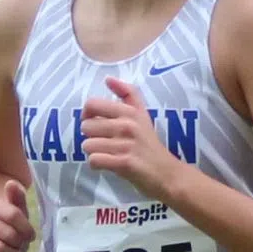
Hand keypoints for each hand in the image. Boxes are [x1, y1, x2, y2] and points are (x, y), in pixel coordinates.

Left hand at [77, 77, 181, 194]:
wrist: (166, 173)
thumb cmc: (149, 144)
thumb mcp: (142, 114)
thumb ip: (127, 94)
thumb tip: (108, 78)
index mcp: (129, 112)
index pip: (92, 104)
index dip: (86, 115)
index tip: (95, 124)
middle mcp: (128, 125)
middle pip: (86, 126)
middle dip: (91, 137)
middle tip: (105, 143)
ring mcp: (126, 144)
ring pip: (88, 145)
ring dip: (94, 152)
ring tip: (108, 154)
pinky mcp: (124, 163)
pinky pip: (94, 160)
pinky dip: (97, 165)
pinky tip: (108, 164)